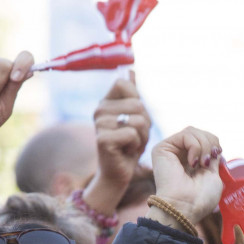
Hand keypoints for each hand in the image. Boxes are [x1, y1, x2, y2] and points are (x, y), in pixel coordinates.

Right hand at [82, 73, 151, 214]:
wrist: (118, 173)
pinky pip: (132, 134)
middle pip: (137, 104)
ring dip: (142, 136)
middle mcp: (99, 110)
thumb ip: (132, 95)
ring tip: (131, 144)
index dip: (138, 101)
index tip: (133, 118)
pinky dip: (136, 145)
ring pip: (137, 120)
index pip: (124, 83)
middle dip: (145, 123)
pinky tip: (126, 152)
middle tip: (135, 137)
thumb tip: (131, 70)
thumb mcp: (135, 118)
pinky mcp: (103, 140)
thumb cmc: (129, 145)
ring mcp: (99, 124)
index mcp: (105, 102)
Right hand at [149, 127, 222, 224]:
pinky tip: (193, 163)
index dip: (214, 142)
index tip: (218, 154)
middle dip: (210, 142)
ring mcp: (170, 151)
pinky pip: (185, 135)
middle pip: (198, 132)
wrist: (186, 207)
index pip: (203, 138)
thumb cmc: (200, 198)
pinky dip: (195, 147)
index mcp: (190, 161)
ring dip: (204, 146)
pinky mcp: (162, 149)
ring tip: (202, 164)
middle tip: (210, 160)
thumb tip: (215, 146)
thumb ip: (212, 157)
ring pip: (192, 131)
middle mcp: (178, 154)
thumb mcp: (213, 174)